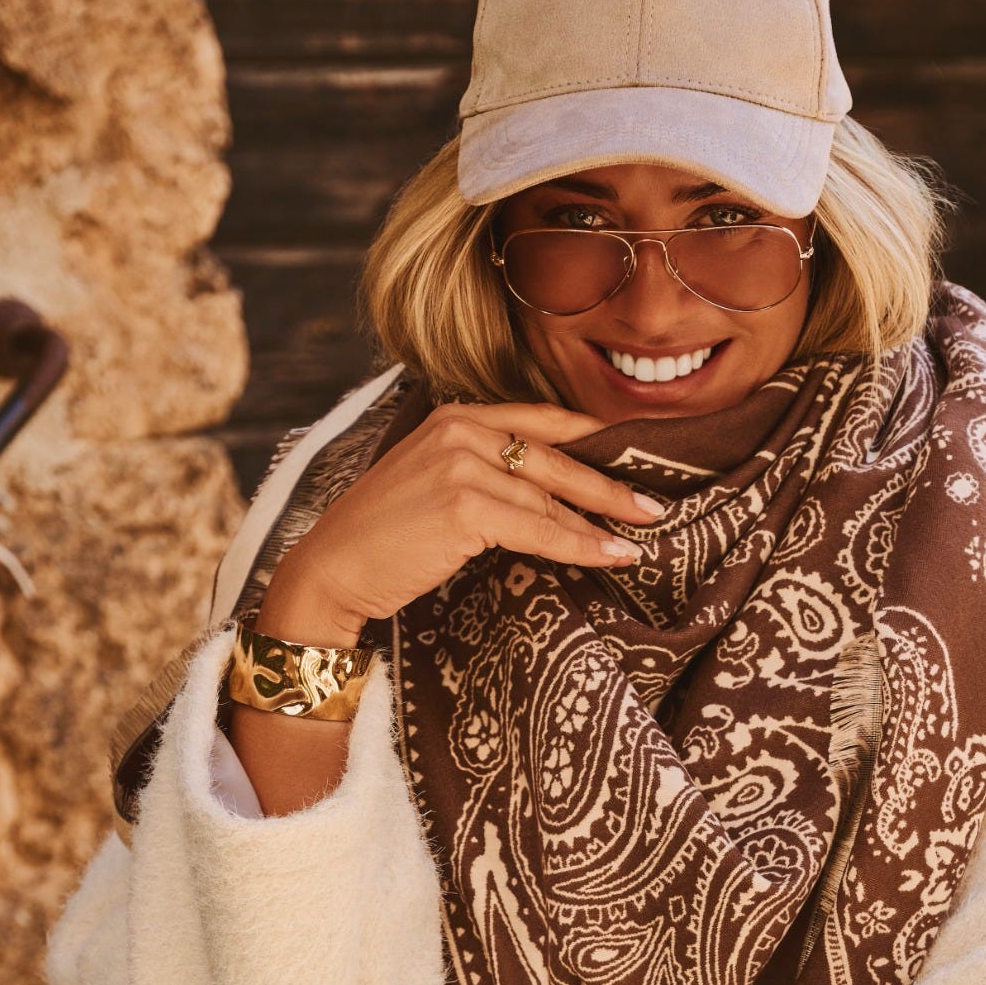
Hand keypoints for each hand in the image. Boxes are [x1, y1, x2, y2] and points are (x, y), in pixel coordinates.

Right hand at [255, 399, 664, 644]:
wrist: (332, 568)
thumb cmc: (381, 538)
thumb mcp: (431, 483)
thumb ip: (479, 472)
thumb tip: (541, 494)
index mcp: (454, 416)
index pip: (540, 420)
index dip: (592, 437)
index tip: (633, 454)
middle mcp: (460, 430)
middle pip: (556, 458)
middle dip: (609, 483)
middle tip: (653, 505)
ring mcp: (461, 466)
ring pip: (550, 498)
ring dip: (601, 523)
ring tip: (638, 540)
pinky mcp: (464, 507)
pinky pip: (538, 529)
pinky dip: (579, 546)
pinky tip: (609, 556)